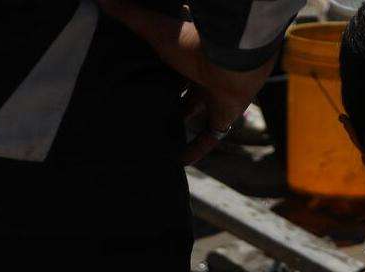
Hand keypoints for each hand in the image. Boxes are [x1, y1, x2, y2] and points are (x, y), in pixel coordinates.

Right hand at [98, 0, 276, 163]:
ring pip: (195, 114)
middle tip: (143, 115)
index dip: (153, 74)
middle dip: (166, 101)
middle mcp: (201, 74)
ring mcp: (215, 95)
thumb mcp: (155, 30)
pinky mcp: (225, 114)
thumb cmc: (195, 40)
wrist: (234, 55)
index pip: (166, 65)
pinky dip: (197, 149)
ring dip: (179, 127)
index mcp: (185, 53)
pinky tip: (180, 162)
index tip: (135, 84)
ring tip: (157, 139)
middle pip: (181, 91)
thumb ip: (130, 15)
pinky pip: (211, 137)